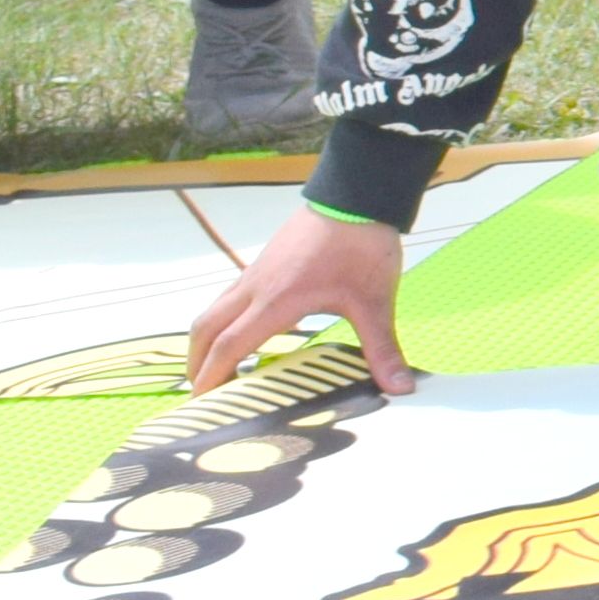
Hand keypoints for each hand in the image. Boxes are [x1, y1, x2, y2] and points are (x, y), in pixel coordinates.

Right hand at [188, 207, 413, 396]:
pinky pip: (231, 296)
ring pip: (215, 310)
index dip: (211, 377)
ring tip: (218, 367)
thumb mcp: (373, 302)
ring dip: (208, 339)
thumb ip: (382, 348)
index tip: (201, 405)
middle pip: (206, 328)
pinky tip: (247, 331)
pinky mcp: (265, 263)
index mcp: (275, 302)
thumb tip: (401, 387)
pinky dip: (225, 320)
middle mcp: (255, 287)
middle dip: (197, 362)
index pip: (228, 347)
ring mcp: (257, 272)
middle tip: (202, 393)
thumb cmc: (362, 246)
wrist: (357, 195)